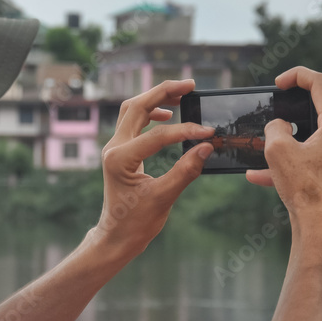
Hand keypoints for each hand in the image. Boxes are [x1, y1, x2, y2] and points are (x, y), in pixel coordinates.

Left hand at [93, 79, 214, 256]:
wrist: (116, 236)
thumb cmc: (135, 222)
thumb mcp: (164, 198)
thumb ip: (186, 171)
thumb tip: (207, 147)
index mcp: (120, 159)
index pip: (157, 135)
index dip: (185, 131)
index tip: (208, 132)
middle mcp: (113, 148)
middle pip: (136, 106)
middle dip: (163, 92)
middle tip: (190, 84)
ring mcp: (114, 147)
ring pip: (133, 109)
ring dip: (156, 98)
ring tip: (182, 93)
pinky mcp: (119, 151)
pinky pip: (133, 121)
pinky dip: (150, 112)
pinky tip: (168, 113)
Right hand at [246, 67, 321, 231]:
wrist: (321, 228)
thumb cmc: (304, 189)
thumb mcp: (277, 150)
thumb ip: (276, 128)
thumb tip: (280, 127)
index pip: (321, 84)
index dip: (298, 76)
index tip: (279, 83)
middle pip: (318, 113)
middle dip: (291, 115)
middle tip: (272, 118)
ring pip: (312, 141)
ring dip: (286, 147)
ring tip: (260, 158)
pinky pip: (314, 161)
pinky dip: (293, 164)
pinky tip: (263, 178)